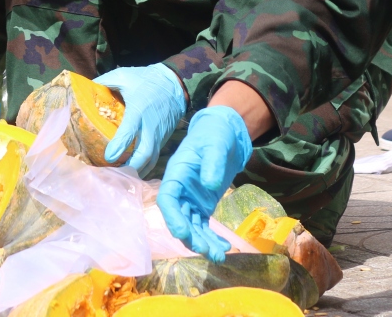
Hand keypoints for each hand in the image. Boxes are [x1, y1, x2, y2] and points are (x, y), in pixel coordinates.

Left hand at [95, 64, 186, 175]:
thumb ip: (104, 82)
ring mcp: (159, 135)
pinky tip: (131, 174)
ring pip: (151, 160)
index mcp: (139, 110)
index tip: (108, 157)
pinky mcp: (162, 140)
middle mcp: (150, 126)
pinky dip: (144, 168)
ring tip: (121, 181)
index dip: (119, 146)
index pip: (130, 131)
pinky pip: (154, 158)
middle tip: (114, 176)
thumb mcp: (123, 75)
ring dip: (137, 172)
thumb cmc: (146, 79)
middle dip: (131, 168)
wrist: (173, 84)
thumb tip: (83, 89)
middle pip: (145, 153)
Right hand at [157, 106, 252, 261]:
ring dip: (202, 243)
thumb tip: (210, 185)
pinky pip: (204, 226)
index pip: (167, 199)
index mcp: (176, 175)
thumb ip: (212, 163)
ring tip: (219, 255)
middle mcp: (180, 191)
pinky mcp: (203, 206)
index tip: (182, 233)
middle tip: (206, 251)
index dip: (172, 217)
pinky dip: (212, 238)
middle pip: (179, 218)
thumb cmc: (214, 136)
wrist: (225, 136)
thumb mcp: (215, 145)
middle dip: (191, 237)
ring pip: (192, 227)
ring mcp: (191, 200)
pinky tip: (224, 247)